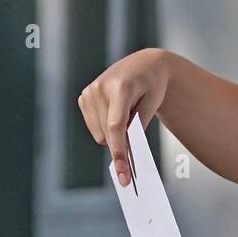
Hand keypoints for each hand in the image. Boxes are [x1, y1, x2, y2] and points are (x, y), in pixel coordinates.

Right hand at [78, 48, 170, 187]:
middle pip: (108, 133)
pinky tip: (116, 111)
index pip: (116, 126)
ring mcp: (89, 92)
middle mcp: (100, 88)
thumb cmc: (152, 84)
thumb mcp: (153, 103)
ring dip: (114, 134)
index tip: (123, 171)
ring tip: (127, 113)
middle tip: (135, 146)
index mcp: (121, 87)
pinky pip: (94, 127)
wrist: (144, 65)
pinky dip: (106, 127)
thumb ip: (138, 126)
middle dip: (121, 144)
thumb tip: (124, 150)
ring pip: (99, 134)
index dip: (119, 150)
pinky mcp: (83, 97)